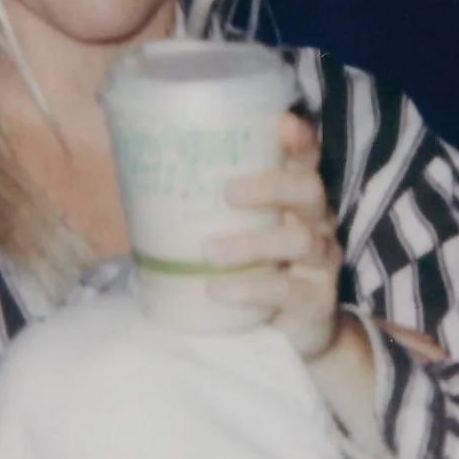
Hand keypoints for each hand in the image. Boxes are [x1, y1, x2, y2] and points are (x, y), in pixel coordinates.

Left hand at [206, 112, 345, 360]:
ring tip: (209, 253)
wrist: (284, 335)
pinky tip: (220, 290)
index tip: (282, 122)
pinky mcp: (316, 301)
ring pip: (298, 240)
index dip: (299, 140)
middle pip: (308, 191)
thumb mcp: (232, 235)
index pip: (305, 160)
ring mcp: (320, 263)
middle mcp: (316, 224)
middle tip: (228, 192)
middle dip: (271, 186)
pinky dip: (250, 288)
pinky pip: (286, 290)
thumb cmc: (250, 272)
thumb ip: (205, 208)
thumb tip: (139, 176)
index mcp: (295, 201)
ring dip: (251, 244)